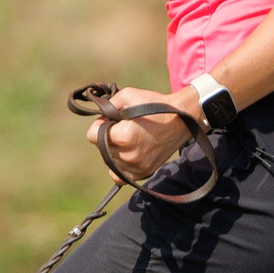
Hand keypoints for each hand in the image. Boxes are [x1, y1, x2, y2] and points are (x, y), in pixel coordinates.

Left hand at [87, 84, 202, 177]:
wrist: (181, 118)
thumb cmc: (155, 104)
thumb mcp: (129, 95)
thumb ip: (108, 105)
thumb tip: (99, 117)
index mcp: (124, 136)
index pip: (92, 136)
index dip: (99, 124)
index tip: (111, 119)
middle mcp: (129, 155)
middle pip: (101, 148)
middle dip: (107, 136)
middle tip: (123, 126)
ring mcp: (137, 166)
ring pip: (109, 161)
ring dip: (114, 150)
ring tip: (130, 138)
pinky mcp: (144, 172)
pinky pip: (119, 177)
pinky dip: (119, 167)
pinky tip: (127, 154)